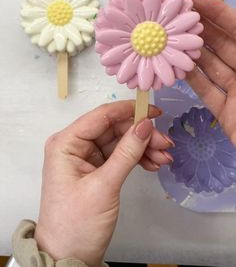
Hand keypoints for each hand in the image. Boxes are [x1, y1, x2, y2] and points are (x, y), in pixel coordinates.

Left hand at [34, 100, 172, 266]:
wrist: (68, 257)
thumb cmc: (76, 224)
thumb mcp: (104, 186)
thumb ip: (126, 152)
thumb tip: (145, 125)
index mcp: (66, 143)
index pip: (101, 116)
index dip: (129, 110)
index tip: (154, 111)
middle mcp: (74, 145)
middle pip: (113, 129)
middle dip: (141, 135)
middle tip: (165, 143)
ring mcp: (85, 158)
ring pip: (119, 142)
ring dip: (143, 148)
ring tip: (164, 158)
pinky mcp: (95, 170)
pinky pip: (119, 156)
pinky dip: (136, 158)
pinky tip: (152, 164)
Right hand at [187, 0, 235, 143]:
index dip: (216, 11)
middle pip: (223, 43)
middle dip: (199, 28)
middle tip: (173, 16)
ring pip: (212, 66)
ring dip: (191, 52)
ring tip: (169, 38)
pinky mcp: (226, 113)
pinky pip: (207, 92)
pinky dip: (192, 79)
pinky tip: (176, 66)